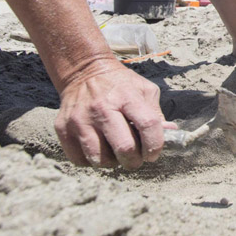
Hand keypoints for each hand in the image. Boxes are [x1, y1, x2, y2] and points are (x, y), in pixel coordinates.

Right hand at [54, 61, 175, 167]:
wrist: (84, 72)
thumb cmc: (120, 84)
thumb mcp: (144, 90)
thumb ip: (156, 113)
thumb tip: (172, 133)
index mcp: (127, 97)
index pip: (148, 125)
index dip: (155, 144)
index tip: (153, 154)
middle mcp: (102, 108)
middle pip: (124, 147)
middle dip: (134, 161)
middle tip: (135, 159)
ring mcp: (80, 119)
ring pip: (100, 158)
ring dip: (112, 163)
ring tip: (116, 155)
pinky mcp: (63, 128)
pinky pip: (80, 159)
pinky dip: (92, 162)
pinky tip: (99, 150)